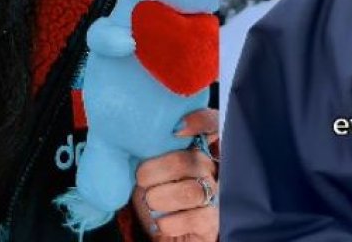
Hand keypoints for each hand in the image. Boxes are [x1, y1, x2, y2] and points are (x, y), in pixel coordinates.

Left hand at [131, 108, 218, 240]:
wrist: (164, 230)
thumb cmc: (156, 196)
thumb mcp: (150, 170)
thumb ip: (152, 151)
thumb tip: (134, 137)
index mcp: (199, 149)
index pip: (212, 124)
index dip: (200, 121)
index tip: (176, 129)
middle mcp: (213, 169)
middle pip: (189, 160)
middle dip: (155, 171)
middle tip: (142, 180)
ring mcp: (217, 195)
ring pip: (190, 190)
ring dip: (160, 197)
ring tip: (150, 201)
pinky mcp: (213, 221)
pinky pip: (193, 218)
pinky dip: (168, 222)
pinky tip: (161, 222)